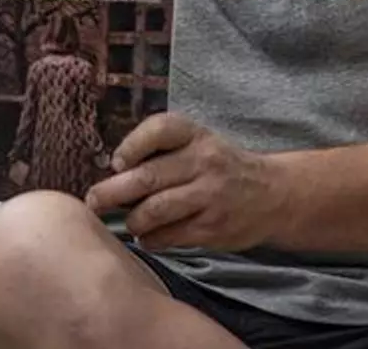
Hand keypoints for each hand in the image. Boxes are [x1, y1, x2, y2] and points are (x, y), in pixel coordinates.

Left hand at [84, 113, 290, 251]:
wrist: (273, 195)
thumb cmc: (221, 167)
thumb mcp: (199, 144)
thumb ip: (161, 151)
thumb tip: (111, 172)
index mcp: (197, 135)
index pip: (160, 129)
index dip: (132, 145)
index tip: (116, 162)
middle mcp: (204, 161)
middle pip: (148, 176)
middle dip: (111, 192)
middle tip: (94, 201)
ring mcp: (210, 196)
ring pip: (155, 211)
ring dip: (133, 220)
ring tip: (130, 222)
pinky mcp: (213, 227)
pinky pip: (169, 236)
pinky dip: (151, 239)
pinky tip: (149, 236)